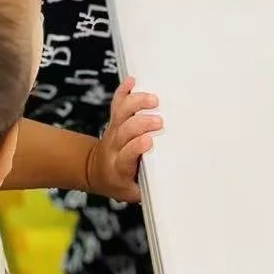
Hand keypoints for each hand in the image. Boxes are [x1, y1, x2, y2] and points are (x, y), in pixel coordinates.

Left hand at [85, 77, 161, 202]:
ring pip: (121, 112)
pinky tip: (133, 80)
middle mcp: (114, 145)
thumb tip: (175, 187)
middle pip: (124, 130)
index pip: (126, 155)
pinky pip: (117, 102)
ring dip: (136, 103)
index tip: (149, 141)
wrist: (97, 170)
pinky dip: (123, 91)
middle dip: (141, 123)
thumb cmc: (120, 182)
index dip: (136, 147)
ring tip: (153, 99)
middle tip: (159, 121)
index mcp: (119, 166)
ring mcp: (113, 130)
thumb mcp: (133, 193)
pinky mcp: (114, 120)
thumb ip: (150, 189)